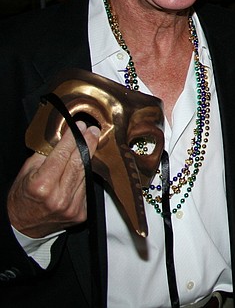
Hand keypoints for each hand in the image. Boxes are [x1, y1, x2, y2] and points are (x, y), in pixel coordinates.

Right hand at [7, 121, 100, 237]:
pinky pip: (86, 189)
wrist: (23, 228)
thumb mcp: (26, 173)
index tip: (80, 126)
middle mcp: (59, 197)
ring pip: (85, 175)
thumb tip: (62, 138)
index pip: (62, 155)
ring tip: (91, 144)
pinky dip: (84, 177)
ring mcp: (72, 207)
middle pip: (78, 164)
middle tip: (92, 131)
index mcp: (42, 186)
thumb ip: (44, 156)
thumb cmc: (22, 198)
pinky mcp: (81, 213)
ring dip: (88, 159)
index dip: (73, 139)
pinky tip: (82, 169)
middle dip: (87, 144)